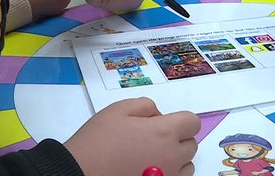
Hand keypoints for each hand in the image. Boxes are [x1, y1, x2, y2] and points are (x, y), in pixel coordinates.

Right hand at [64, 98, 199, 175]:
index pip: (193, 122)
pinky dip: (168, 175)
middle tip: (152, 139)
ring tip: (150, 157)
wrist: (81, 172)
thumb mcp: (118, 110)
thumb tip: (158, 115)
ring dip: (176, 160)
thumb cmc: (98, 141)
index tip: (165, 123)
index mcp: (164, 132)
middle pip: (191, 145)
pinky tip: (147, 170)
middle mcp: (172, 157)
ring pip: (186, 167)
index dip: (181, 120)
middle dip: (177, 139)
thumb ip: (145, 105)